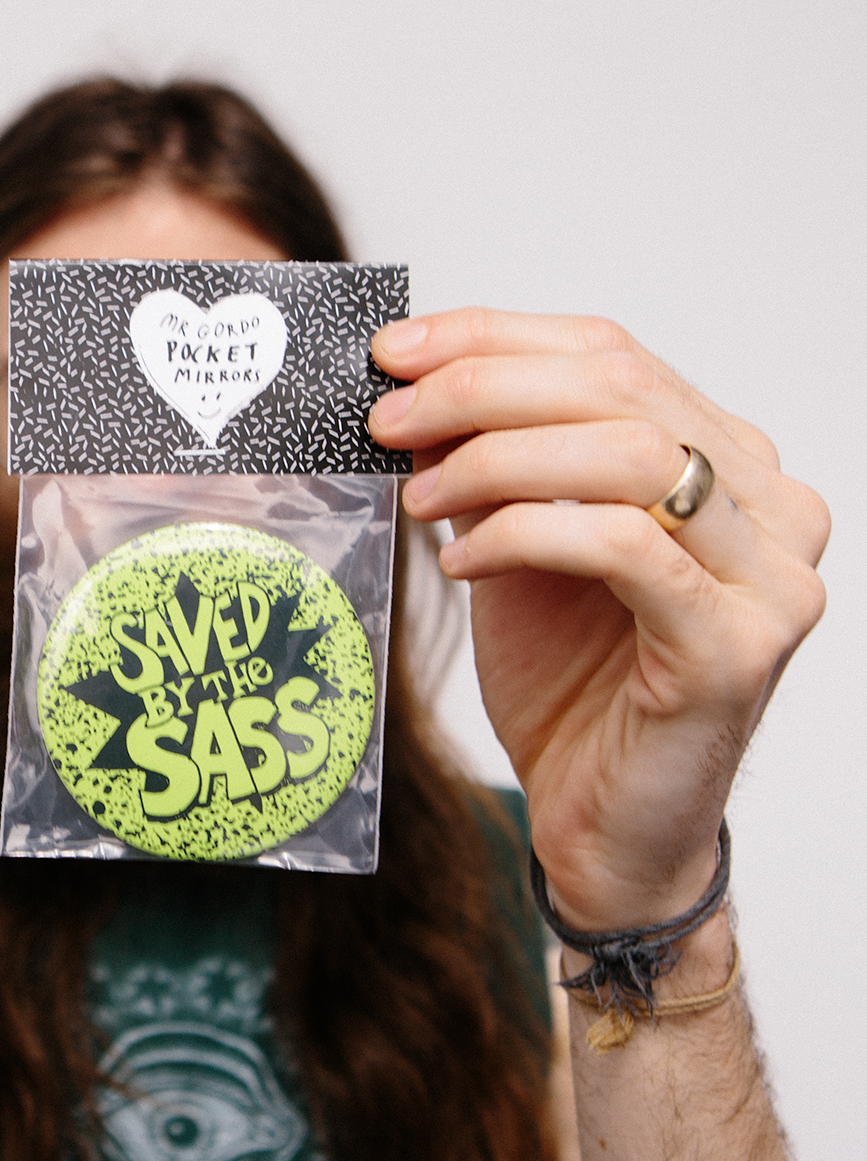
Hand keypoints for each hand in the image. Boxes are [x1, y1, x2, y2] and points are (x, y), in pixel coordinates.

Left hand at [368, 310, 828, 931]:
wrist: (603, 824)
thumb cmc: (570, 686)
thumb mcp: (517, 550)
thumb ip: (493, 472)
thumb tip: (415, 394)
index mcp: (727, 462)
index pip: (613, 354)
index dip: (495, 337)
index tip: (395, 350)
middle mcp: (771, 504)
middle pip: (619, 389)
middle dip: (481, 390)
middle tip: (389, 418)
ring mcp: (770, 576)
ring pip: (628, 454)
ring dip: (497, 461)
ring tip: (421, 495)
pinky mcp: (738, 645)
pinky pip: (624, 546)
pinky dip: (524, 535)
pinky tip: (460, 561)